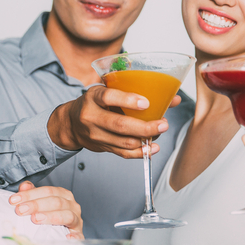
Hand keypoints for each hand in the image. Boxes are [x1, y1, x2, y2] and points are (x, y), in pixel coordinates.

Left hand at [9, 182, 82, 238]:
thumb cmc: (51, 215)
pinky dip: (73, 236)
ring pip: (67, 215)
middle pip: (56, 202)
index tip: (14, 200)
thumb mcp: (41, 202)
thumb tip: (24, 186)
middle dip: (36, 205)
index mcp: (63, 195)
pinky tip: (66, 237)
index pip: (47, 191)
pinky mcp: (79, 235)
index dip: (30, 194)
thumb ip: (32, 193)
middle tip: (21, 210)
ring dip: (51, 216)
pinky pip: (78, 235)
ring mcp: (77, 220)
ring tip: (35, 219)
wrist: (67, 232)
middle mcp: (72, 205)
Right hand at [47, 86, 176, 157]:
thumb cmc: (95, 103)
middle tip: (163, 124)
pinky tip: (151, 148)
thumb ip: (136, 92)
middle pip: (119, 125)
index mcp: (93, 97)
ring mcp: (95, 134)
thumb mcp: (107, 91)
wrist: (71, 123)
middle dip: (144, 127)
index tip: (146, 103)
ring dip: (145, 140)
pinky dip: (139, 153)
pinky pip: (122, 153)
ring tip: (160, 132)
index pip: (108, 97)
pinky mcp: (101, 147)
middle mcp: (91, 116)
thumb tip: (173, 98)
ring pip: (123, 141)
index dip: (128, 100)